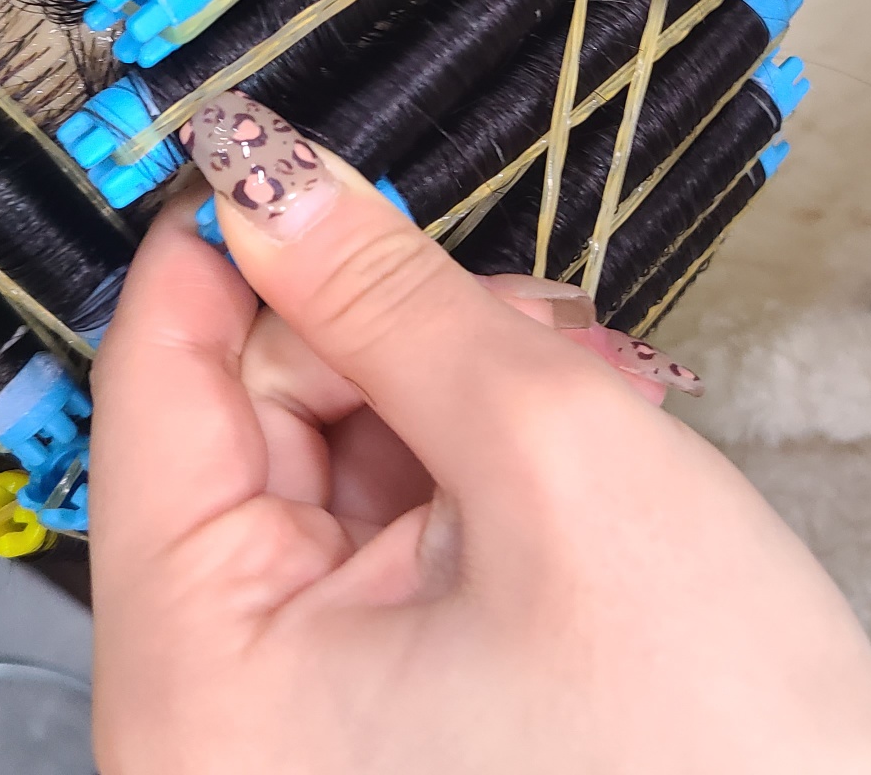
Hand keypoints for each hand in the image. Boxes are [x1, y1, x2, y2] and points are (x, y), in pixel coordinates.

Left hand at [89, 91, 870, 773]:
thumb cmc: (715, 750)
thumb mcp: (551, 462)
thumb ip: (393, 301)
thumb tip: (271, 181)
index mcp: (204, 687)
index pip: (156, 391)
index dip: (226, 247)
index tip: (283, 155)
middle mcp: (220, 720)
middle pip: (252, 422)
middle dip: (390, 333)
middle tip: (531, 314)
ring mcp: (299, 721)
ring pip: (333, 464)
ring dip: (453, 393)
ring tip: (589, 388)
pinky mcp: (378, 712)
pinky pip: (386, 532)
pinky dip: (474, 464)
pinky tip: (575, 445)